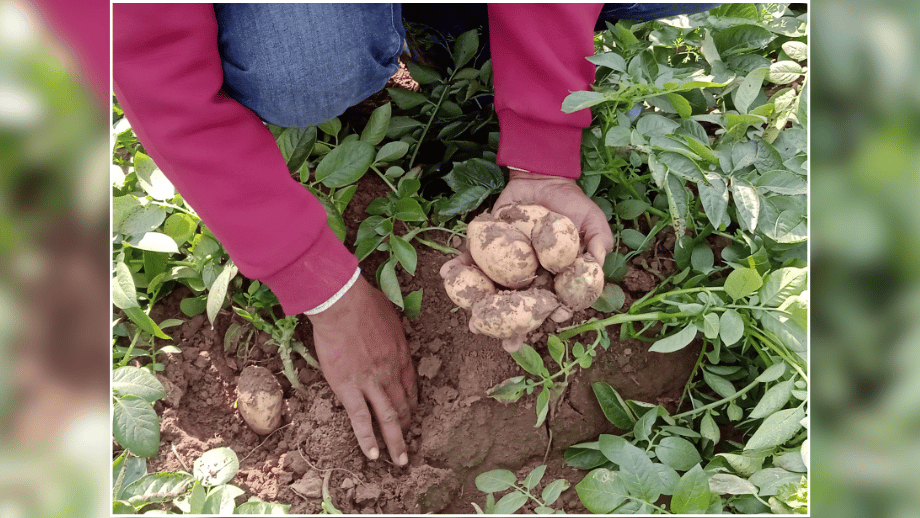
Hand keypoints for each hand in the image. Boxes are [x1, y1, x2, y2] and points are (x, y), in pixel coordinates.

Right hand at [307, 275, 416, 465]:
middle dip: (407, 428)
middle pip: (402, 406)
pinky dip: (367, 438)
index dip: (412, 404)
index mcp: (401, 356)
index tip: (412, 415)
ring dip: (396, 441)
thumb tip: (390, 335)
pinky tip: (373, 455)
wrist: (342, 303)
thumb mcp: (390, 317)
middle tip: (410, 445)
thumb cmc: (364, 302)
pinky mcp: (349, 388)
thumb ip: (392, 333)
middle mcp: (391, 373)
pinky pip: (360, 419)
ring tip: (400, 460)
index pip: (410, 386)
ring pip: (387, 418)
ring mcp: (371, 382)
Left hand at [441, 168, 613, 352]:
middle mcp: (528, 278)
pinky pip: (470, 259)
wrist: (543, 179)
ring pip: (492, 291)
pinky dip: (458, 266)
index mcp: (553, 280)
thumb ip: (598, 242)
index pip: (552, 304)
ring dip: (481, 306)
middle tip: (507, 345)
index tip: (551, 321)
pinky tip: (446, 273)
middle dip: (512, 328)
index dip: (551, 315)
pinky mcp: (486, 248)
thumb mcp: (593, 221)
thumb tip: (598, 262)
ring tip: (472, 322)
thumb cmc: (572, 205)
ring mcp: (505, 266)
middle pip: (519, 308)